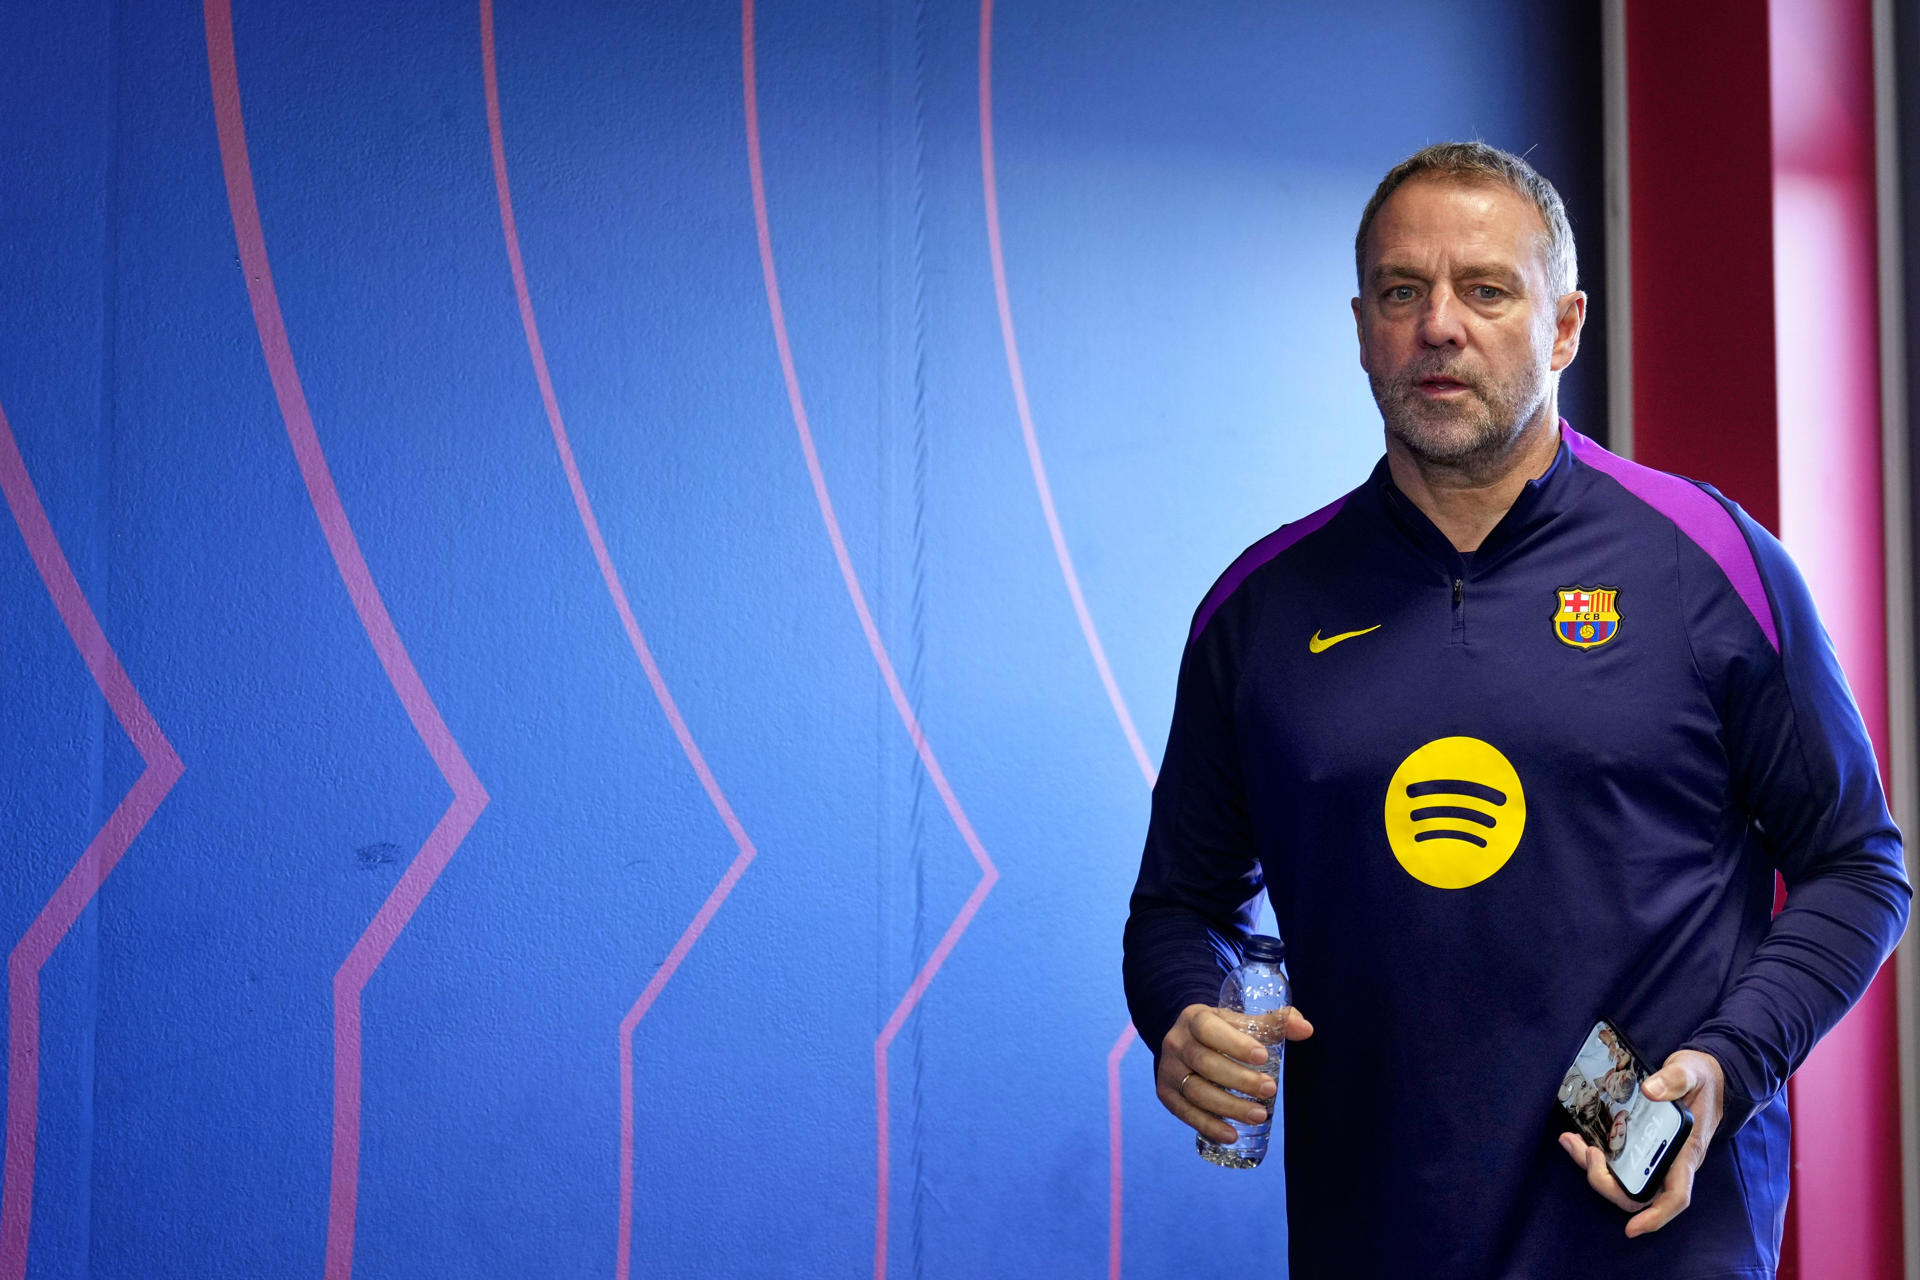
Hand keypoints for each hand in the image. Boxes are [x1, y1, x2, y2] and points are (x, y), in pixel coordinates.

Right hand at [1156, 1002, 1314, 1144]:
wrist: (1183, 1039)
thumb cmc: (1221, 1030)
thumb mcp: (1239, 1019)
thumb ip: (1273, 1022)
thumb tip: (1305, 1029)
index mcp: (1195, 1018)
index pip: (1209, 1029)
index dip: (1235, 1044)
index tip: (1263, 1057)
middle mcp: (1176, 1043)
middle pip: (1204, 1063)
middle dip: (1239, 1080)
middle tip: (1270, 1089)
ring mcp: (1169, 1070)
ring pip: (1195, 1091)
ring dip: (1228, 1107)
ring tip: (1258, 1116)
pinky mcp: (1166, 1094)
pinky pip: (1185, 1113)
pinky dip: (1208, 1126)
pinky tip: (1231, 1136)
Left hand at [1556, 1048, 1725, 1235]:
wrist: (1708, 1074)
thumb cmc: (1703, 1078)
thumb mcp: (1691, 1071)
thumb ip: (1674, 1080)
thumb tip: (1649, 1091)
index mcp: (1686, 1152)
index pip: (1675, 1196)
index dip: (1656, 1217)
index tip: (1632, 1228)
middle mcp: (1669, 1160)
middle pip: (1637, 1192)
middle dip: (1605, 1181)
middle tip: (1584, 1151)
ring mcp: (1654, 1153)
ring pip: (1622, 1177)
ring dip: (1592, 1166)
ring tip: (1571, 1141)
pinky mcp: (1641, 1142)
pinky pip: (1616, 1159)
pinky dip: (1594, 1153)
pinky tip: (1577, 1137)